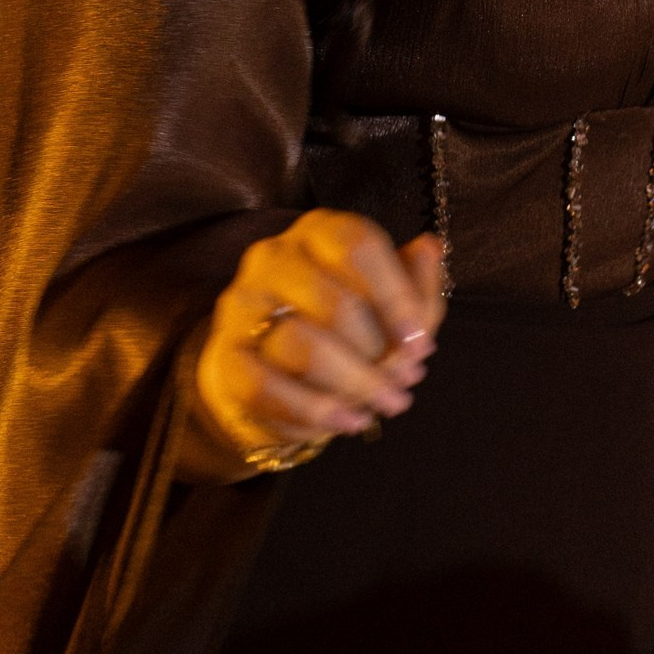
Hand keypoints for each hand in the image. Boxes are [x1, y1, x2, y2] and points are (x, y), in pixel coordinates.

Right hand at [184, 212, 445, 479]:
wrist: (277, 375)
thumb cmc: (345, 331)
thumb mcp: (391, 308)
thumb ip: (415, 284)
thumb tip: (428, 249)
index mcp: (318, 233)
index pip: (357, 246)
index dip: (396, 296)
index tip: (419, 341)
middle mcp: (273, 257)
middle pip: (335, 301)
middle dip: (380, 351)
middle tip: (406, 381)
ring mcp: (243, 304)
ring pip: (302, 346)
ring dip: (355, 383)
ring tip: (386, 402)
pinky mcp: (226, 355)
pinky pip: (268, 386)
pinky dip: (316, 410)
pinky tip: (350, 421)